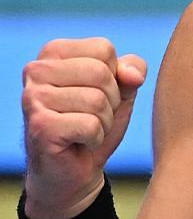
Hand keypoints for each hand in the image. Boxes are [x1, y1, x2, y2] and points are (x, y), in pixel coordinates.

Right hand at [21, 38, 146, 218]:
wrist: (75, 169)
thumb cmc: (95, 122)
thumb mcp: (121, 90)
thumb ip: (132, 70)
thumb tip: (132, 75)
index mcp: (53, 53)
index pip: (103, 49)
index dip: (115, 76)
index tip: (99, 93)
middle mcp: (36, 70)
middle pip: (101, 73)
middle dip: (111, 100)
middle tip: (94, 116)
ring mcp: (33, 98)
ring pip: (97, 100)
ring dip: (104, 121)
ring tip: (86, 129)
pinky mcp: (40, 126)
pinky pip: (91, 125)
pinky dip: (96, 137)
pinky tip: (80, 142)